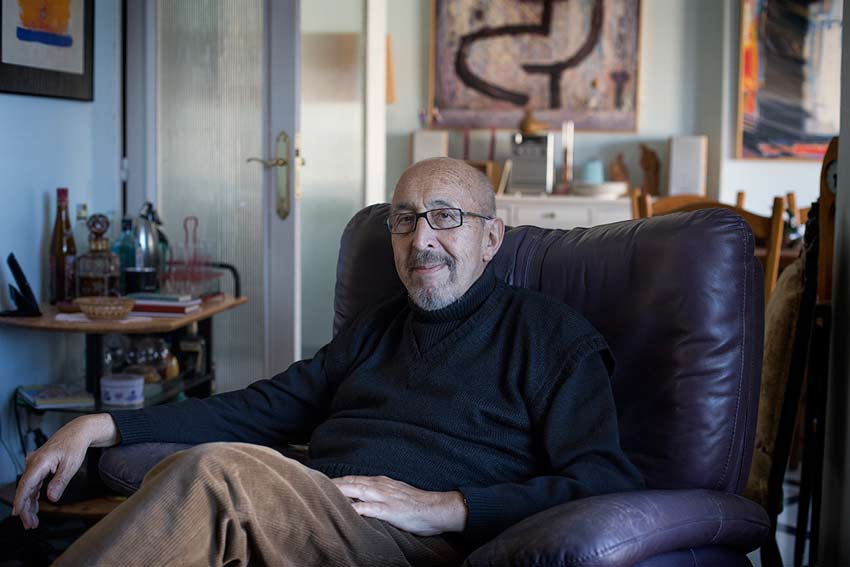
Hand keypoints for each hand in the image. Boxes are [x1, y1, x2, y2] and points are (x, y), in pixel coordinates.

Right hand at [12, 413, 118, 529]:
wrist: (77, 432)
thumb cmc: (74, 445)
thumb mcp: (71, 465)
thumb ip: (60, 482)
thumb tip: (52, 498)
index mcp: (40, 461)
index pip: (26, 484)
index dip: (20, 500)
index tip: (17, 513)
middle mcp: (33, 463)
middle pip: (25, 489)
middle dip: (26, 508)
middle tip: (30, 524)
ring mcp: (34, 465)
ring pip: (28, 488)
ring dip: (29, 505)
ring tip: (32, 521)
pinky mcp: (38, 467)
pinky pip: (33, 484)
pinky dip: (33, 496)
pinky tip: (34, 508)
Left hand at [331, 475, 466, 535]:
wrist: (436, 508)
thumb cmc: (417, 505)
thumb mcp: (396, 494)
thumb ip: (379, 494)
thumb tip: (364, 498)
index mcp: (380, 482)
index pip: (352, 479)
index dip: (336, 480)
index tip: (319, 481)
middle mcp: (379, 486)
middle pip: (349, 482)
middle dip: (330, 483)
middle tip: (311, 483)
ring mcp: (382, 497)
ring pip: (354, 491)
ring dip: (337, 491)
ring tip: (320, 492)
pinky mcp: (387, 510)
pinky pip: (366, 508)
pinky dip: (353, 508)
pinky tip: (342, 510)